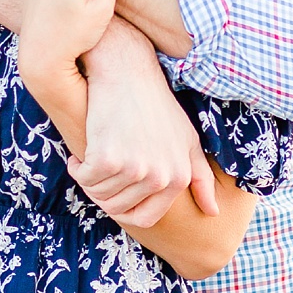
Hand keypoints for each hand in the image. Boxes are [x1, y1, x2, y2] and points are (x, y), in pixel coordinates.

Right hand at [71, 21, 220, 228]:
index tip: (116, 188)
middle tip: (101, 168)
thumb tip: (214, 213)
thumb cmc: (157, 108)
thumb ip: (200, 178)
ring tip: (96, 154)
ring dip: (90, 179)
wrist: (128, 74)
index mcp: (179, 177)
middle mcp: (160, 177)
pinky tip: (83, 150)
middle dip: (103, 192)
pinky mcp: (109, 158)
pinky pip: (83, 179)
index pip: (145, 218)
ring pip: (98, 195)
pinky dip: (78, 167)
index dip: (124, 208)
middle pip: (117, 208)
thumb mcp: (188, 141)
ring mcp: (135, 168)